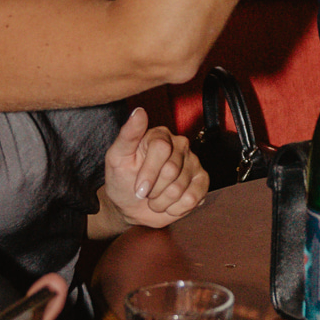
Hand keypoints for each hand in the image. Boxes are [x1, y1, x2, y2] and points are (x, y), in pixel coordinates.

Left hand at [100, 107, 210, 228]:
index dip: (149, 173)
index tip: (138, 188)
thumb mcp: (117, 157)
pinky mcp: (202, 181)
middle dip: (154, 189)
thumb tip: (139, 111)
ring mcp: (194, 163)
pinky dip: (176, 208)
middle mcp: (180, 145)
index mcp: (160, 135)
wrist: (131, 206)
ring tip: (154, 198)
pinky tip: (168, 204)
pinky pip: (193, 198)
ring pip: (180, 188)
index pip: (161, 149)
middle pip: (172, 170)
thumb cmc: (122, 179)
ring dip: (161, 201)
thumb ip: (128, 134)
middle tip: (145, 193)